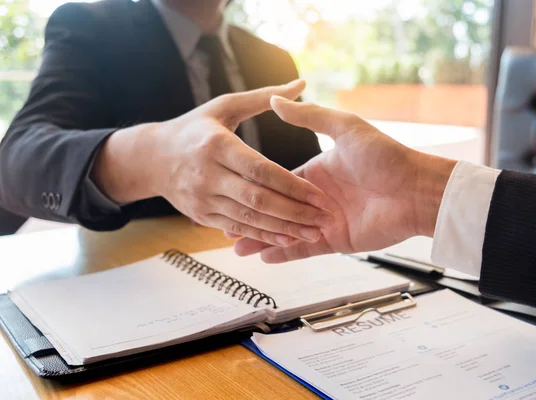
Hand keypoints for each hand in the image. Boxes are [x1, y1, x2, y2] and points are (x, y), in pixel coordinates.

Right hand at [92, 80, 331, 246]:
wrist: (151, 158)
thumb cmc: (195, 127)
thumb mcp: (224, 106)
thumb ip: (264, 97)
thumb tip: (301, 83)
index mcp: (217, 144)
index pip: (261, 169)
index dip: (292, 185)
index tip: (320, 195)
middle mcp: (208, 174)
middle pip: (257, 199)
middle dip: (294, 213)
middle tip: (325, 220)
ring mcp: (203, 199)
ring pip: (249, 220)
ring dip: (283, 230)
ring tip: (314, 234)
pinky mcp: (202, 216)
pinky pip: (236, 229)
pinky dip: (262, 237)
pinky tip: (287, 241)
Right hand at [234, 96, 456, 261]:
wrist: (417, 189)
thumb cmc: (386, 156)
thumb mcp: (345, 128)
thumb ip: (310, 116)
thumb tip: (278, 99)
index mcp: (315, 173)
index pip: (276, 183)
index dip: (254, 189)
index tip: (230, 193)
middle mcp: (317, 199)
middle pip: (276, 211)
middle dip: (252, 219)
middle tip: (226, 227)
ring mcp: (325, 222)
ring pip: (286, 232)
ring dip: (262, 238)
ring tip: (236, 247)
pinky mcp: (337, 241)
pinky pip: (305, 249)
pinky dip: (285, 253)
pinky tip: (263, 256)